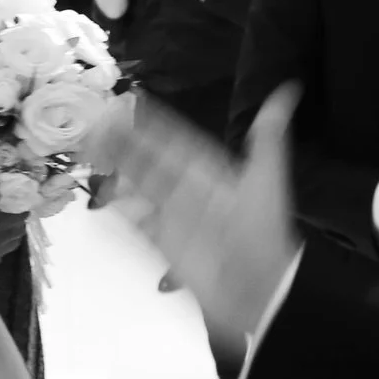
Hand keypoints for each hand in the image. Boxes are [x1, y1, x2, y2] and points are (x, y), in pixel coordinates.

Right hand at [89, 86, 302, 348]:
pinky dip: (119, 210)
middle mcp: (188, 190)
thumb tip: (289, 90)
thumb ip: (268, 136)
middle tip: (97, 123)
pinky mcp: (163, 244)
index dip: (153, 123)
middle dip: (124, 142)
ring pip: (139, 186)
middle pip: (150, 160)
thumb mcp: (266, 178)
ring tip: (90, 150)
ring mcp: (174, 217)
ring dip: (116, 169)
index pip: (175, 140)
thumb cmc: (263, 231)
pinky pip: (136, 223)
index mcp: (209, 171)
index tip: (130, 104)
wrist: (258, 288)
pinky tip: (101, 196)